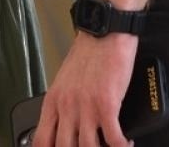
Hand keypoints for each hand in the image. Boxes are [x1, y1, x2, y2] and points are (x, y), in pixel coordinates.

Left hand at [32, 30, 137, 146]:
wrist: (103, 34)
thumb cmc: (87, 55)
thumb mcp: (64, 81)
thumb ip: (62, 105)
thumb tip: (64, 128)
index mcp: (53, 101)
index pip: (42, 140)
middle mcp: (66, 107)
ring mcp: (86, 107)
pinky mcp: (107, 104)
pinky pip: (113, 139)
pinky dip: (121, 146)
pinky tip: (125, 142)